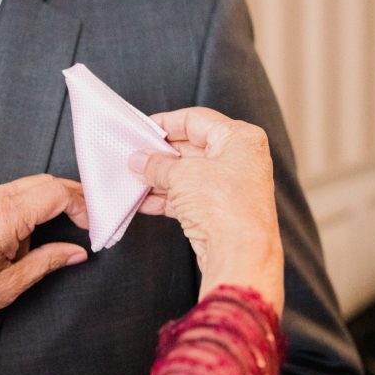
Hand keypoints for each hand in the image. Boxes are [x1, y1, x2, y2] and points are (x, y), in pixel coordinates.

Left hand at [0, 174, 88, 366]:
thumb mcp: (7, 287)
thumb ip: (47, 262)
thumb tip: (77, 252)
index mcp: (1, 217)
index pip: (56, 193)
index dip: (83, 205)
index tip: (93, 226)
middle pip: (43, 182)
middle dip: (70, 200)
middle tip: (86, 224)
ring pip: (24, 187)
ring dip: (45, 206)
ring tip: (49, 241)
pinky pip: (4, 194)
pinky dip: (22, 208)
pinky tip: (21, 239)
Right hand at [129, 107, 282, 314]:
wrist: (240, 255)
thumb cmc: (223, 206)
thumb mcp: (182, 175)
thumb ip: (157, 164)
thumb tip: (139, 159)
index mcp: (239, 138)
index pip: (196, 120)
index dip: (165, 123)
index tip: (141, 130)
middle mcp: (240, 159)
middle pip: (191, 147)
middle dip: (160, 155)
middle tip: (133, 157)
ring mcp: (231, 187)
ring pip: (188, 175)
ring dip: (160, 178)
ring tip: (134, 180)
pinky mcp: (221, 212)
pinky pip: (189, 198)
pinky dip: (167, 199)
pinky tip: (143, 202)